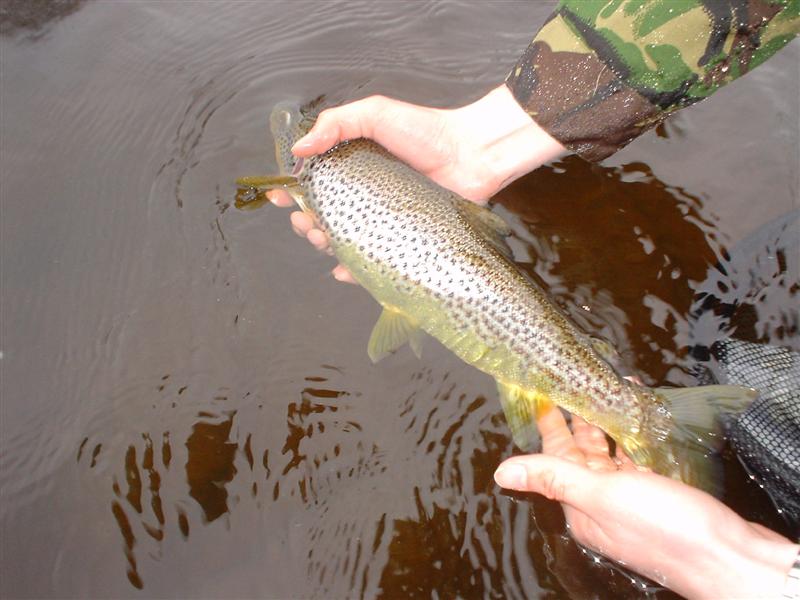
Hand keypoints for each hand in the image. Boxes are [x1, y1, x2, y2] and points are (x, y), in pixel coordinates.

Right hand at [269, 84, 565, 283]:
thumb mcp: (375, 113)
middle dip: (305, 222)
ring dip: (325, 246)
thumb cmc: (426, 130)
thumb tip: (298, 149)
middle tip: (306, 221)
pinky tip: (345, 272)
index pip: (312, 183)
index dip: (290, 191)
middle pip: (322, 217)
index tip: (277, 196)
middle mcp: (364, 197)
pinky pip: (375, 263)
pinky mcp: (403, 242)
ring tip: (323, 241)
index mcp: (352, 168)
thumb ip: (336, 124)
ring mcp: (383, 222)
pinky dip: (356, 273)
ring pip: (343, 242)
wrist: (472, 154)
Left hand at [493, 409, 798, 598]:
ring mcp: (635, 500)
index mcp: (581, 507)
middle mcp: (603, 504)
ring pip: (614, 455)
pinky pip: (642, 460)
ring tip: (610, 389)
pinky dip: (638, 437)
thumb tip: (501, 474)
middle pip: (584, 454)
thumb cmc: (665, 529)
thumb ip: (554, 479)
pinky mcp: (663, 495)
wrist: (732, 558)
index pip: (555, 460)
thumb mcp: (602, 497)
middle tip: (573, 382)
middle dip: (579, 419)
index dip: (548, 427)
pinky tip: (643, 415)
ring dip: (609, 424)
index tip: (541, 395)